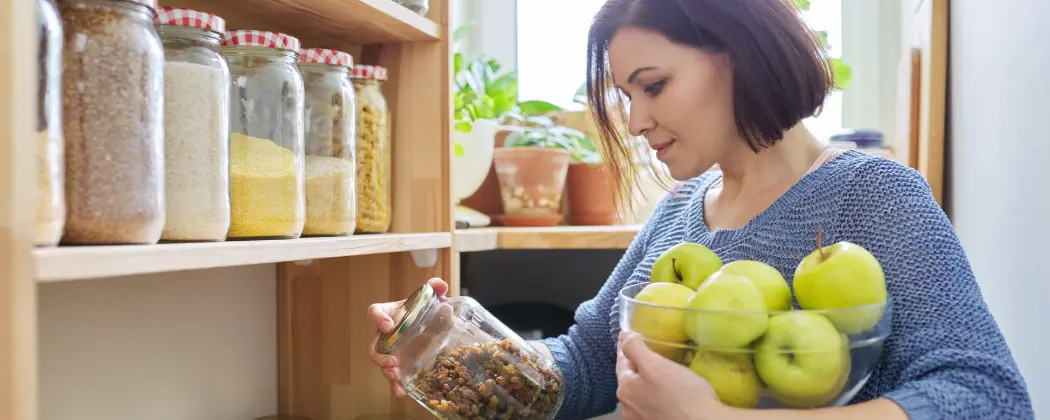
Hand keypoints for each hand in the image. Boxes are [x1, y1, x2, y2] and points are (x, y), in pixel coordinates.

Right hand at [367, 278, 448, 396]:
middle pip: (374, 345)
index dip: (378, 318)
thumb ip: (434, 288)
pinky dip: (394, 386)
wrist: (435, 326)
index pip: (375, 312)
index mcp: (390, 314)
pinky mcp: (401, 364)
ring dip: (385, 370)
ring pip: (381, 363)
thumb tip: (439, 285)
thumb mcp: (432, 298)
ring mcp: (392, 351)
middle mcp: (386, 334)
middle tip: (391, 361)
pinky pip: (393, 377)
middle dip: (379, 355)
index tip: (388, 325)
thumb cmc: (427, 310)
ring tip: (395, 375)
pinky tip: (401, 392)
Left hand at [616, 331, 730, 419]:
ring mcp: (641, 419)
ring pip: (641, 395)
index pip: (622, 361)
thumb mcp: (656, 365)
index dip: (627, 347)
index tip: (629, 337)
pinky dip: (656, 397)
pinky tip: (668, 394)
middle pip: (630, 380)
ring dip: (646, 384)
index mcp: (625, 389)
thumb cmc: (682, 394)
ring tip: (659, 374)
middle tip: (647, 353)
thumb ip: (635, 349)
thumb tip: (623, 336)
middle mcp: (628, 407)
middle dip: (636, 366)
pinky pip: (653, 406)